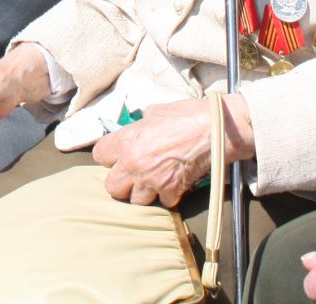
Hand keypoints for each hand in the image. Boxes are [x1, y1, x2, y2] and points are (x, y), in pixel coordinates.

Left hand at [91, 96, 249, 206]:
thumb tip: (139, 126)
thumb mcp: (156, 111)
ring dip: (144, 193)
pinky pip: (163, 202)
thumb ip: (141, 124)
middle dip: (122, 183)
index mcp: (126, 140)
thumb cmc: (187, 115)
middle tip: (133, 175)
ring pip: (136, 200)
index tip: (117, 157)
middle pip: (112, 187)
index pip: (100, 156)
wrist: (216, 129)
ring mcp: (152, 179)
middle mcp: (133, 163)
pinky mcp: (171, 191)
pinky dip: (168, 196)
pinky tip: (173, 184)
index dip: (109, 157)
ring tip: (153, 182)